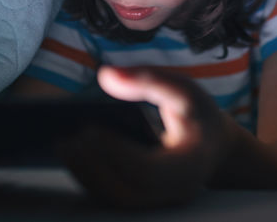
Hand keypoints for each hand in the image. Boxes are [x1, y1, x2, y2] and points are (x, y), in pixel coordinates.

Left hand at [57, 66, 231, 208]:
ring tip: (62, 146)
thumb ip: (149, 79)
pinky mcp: (146, 202)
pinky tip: (72, 156)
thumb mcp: (183, 89)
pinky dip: (92, 179)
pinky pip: (115, 197)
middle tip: (65, 139)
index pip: (146, 169)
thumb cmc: (197, 114)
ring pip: (117, 199)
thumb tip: (105, 75)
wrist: (214, 145)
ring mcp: (161, 202)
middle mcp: (177, 191)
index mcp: (190, 164)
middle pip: (127, 191)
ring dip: (86, 176)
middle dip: (92, 167)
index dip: (115, 151)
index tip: (88, 128)